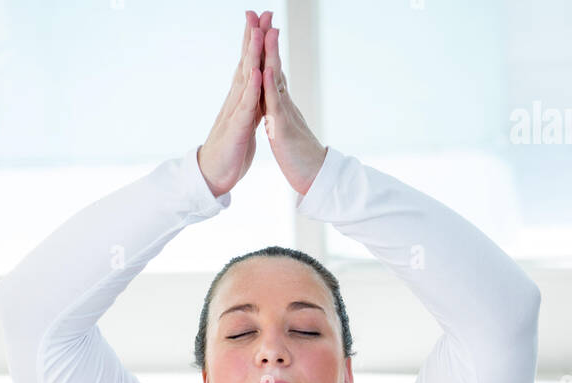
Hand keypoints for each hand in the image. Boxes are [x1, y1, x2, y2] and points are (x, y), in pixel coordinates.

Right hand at [197, 11, 273, 197]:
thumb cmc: (230, 150)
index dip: (255, 42)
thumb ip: (252, 104)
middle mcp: (236, 100)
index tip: (262, 19)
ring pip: (246, 79)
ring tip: (258, 32)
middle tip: (259, 12)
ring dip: (252, 55)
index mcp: (241, 99)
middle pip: (246, 63)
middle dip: (253, 37)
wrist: (213, 176)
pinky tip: (257, 73)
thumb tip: (259, 91)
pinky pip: (246, 107)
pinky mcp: (237, 129)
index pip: (249, 65)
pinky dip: (252, 89)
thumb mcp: (246, 122)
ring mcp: (235, 113)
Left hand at [261, 24, 327, 196]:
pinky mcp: (281, 130)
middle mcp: (283, 103)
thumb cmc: (300, 155)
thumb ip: (281, 108)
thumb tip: (277, 95)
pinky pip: (275, 106)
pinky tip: (266, 69)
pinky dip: (270, 87)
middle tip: (263, 14)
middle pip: (273, 65)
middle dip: (266, 40)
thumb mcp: (285, 126)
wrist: (313, 178)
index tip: (259, 25)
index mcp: (279, 103)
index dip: (264, 48)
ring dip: (270, 54)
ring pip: (275, 79)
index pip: (270, 69)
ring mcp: (283, 114)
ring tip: (266, 30)